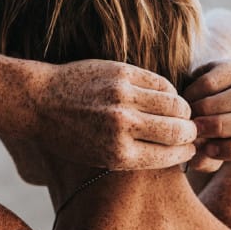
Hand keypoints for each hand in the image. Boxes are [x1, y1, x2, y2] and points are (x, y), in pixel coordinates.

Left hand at [33, 60, 196, 169]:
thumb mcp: (99, 157)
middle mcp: (123, 125)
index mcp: (119, 154)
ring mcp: (122, 96)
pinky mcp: (121, 72)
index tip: (189, 148)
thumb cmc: (69, 135)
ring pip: (175, 103)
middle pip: (179, 129)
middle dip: (190, 131)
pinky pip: (160, 82)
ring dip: (182, 109)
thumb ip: (135, 155)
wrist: (40, 102)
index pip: (171, 154)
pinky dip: (168, 90)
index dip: (186, 151)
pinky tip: (163, 95)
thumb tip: (175, 149)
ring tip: (178, 112)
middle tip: (188, 129)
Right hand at [183, 60, 230, 171]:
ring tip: (190, 116)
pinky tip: (186, 100)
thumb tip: (197, 157)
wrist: (210, 95)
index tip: (207, 151)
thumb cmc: (210, 133)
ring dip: (210, 110)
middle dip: (221, 128)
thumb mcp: (211, 149)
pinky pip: (217, 81)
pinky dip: (197, 93)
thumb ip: (206, 158)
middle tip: (195, 131)